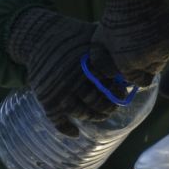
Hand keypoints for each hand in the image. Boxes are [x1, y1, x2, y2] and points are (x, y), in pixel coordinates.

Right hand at [4, 7, 109, 130]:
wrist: (38, 37)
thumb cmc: (71, 35)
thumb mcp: (93, 36)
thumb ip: (109, 50)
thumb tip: (130, 61)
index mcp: (89, 65)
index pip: (110, 86)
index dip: (118, 92)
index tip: (121, 93)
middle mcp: (76, 80)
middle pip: (98, 102)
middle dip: (108, 107)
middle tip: (112, 107)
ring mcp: (61, 91)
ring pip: (82, 113)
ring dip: (93, 117)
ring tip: (100, 115)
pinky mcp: (48, 98)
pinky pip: (58, 120)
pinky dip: (67, 129)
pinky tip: (76, 133)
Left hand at [93, 0, 168, 85]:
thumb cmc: (114, 19)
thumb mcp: (99, 42)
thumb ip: (102, 62)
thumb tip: (109, 75)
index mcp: (129, 64)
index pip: (140, 81)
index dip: (137, 73)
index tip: (134, 64)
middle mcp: (150, 60)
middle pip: (154, 70)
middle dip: (147, 62)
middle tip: (140, 46)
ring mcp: (166, 48)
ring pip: (164, 56)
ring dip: (158, 50)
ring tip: (147, 33)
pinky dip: (167, 37)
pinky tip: (156, 26)